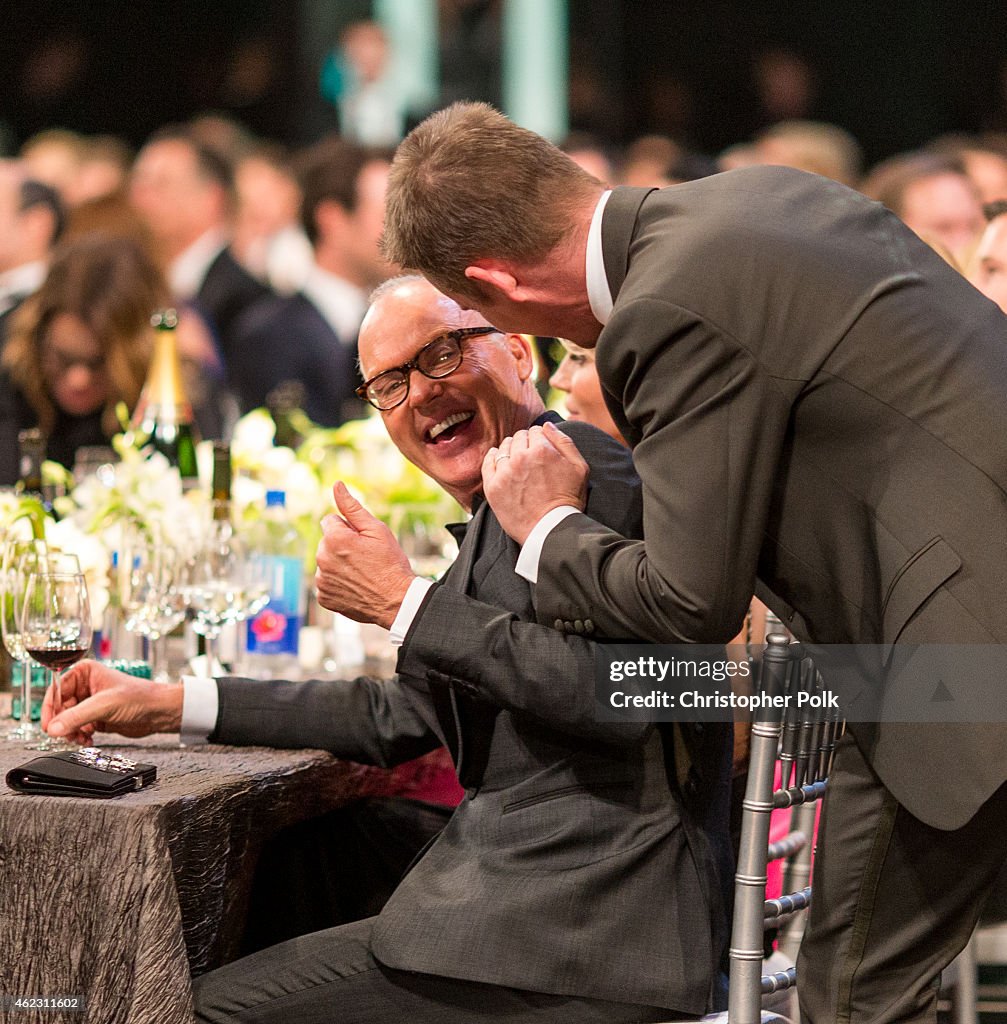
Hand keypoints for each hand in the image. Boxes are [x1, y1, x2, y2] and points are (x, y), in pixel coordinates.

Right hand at [43, 661, 183, 744]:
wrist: (159, 712)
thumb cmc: (140, 697)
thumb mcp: (105, 705)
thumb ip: (77, 717)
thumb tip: (53, 728)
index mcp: (84, 672)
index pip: (55, 691)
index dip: (50, 709)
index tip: (49, 726)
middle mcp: (84, 686)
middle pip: (59, 708)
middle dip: (62, 724)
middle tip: (68, 734)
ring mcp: (89, 703)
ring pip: (66, 721)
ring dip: (71, 732)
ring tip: (82, 738)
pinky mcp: (95, 718)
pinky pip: (77, 729)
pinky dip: (79, 736)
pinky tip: (88, 740)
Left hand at [314, 482, 416, 627]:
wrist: (397, 601)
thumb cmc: (390, 563)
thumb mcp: (376, 530)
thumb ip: (352, 507)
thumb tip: (337, 485)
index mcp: (334, 538)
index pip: (331, 520)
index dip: (349, 528)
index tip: (363, 541)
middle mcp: (322, 558)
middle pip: (327, 541)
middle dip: (342, 545)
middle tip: (365, 558)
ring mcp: (322, 580)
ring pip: (327, 562)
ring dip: (339, 563)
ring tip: (362, 573)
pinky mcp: (324, 597)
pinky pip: (327, 582)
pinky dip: (338, 582)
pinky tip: (356, 585)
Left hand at [482, 421, 588, 544]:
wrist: (551, 530)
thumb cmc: (568, 500)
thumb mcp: (580, 468)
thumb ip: (564, 441)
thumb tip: (546, 425)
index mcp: (543, 449)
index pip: (535, 431)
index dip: (540, 439)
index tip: (542, 450)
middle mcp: (521, 457)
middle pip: (518, 437)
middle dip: (525, 444)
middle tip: (531, 458)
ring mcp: (505, 472)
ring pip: (503, 448)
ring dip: (510, 451)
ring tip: (518, 463)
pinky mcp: (493, 486)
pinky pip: (488, 462)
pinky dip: (493, 458)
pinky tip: (500, 462)